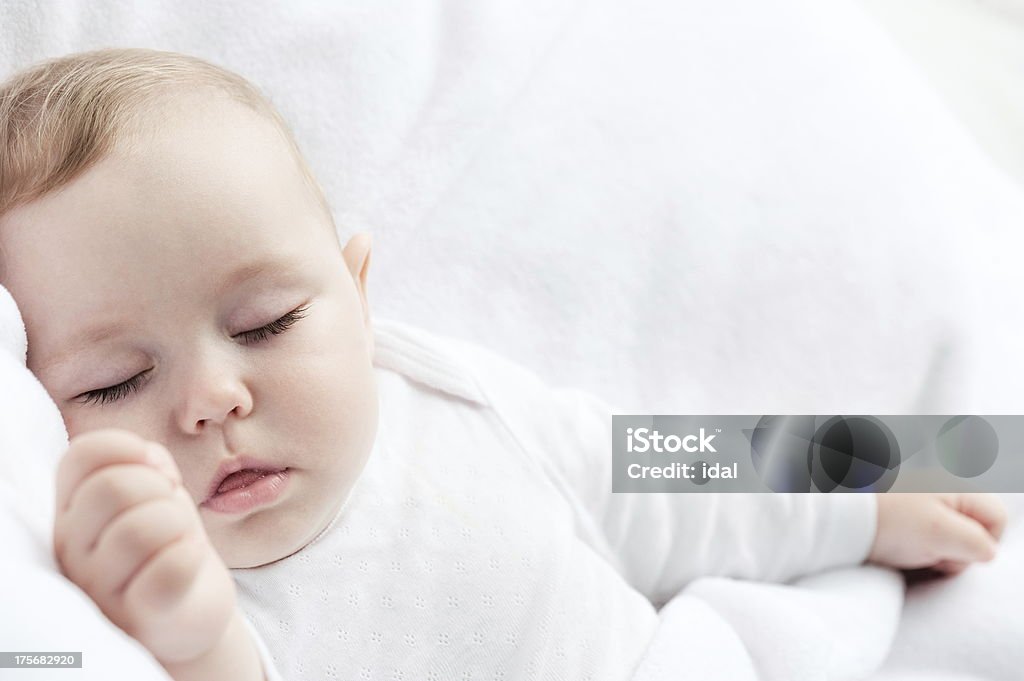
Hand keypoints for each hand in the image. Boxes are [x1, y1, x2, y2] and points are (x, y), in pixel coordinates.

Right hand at [53, 428, 237, 666]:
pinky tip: (190, 559)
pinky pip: (168, 571)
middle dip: (159, 487)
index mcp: (71, 510)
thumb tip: (149, 458)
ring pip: (139, 529)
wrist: (187, 616)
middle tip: (171, 509)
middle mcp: (71, 547)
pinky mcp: (138, 616)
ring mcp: (99, 587)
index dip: (128, 449)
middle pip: (112, 488)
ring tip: (181, 537)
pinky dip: (190, 555)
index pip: (81, 456)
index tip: (158, 472)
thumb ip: (146, 463)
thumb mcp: (156, 494)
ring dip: (177, 522)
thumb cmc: (168, 545)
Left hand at [868, 493, 1007, 574]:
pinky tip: (889, 543)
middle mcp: (938, 484)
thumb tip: (986, 550)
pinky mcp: (892, 504)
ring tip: (901, 547)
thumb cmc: (888, 520)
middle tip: (923, 552)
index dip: (981, 546)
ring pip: (941, 532)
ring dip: (927, 547)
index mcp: (956, 486)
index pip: (996, 519)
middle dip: (952, 548)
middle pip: (969, 527)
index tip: (951, 555)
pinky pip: (914, 530)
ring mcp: (914, 493)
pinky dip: (906, 541)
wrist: (832, 512)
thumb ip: (975, 543)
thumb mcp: (941, 534)